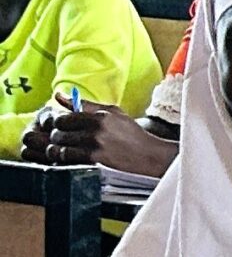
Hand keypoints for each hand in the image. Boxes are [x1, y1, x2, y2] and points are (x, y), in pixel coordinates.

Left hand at [29, 101, 178, 177]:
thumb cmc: (131, 135)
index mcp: (100, 116)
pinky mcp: (95, 160)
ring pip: (59, 146)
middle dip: (57, 135)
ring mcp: (95, 145)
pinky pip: (67, 158)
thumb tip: (58, 96)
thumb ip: (85, 105)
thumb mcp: (113, 113)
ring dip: (58, 148)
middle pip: (58, 130)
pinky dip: (64, 158)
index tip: (62, 127)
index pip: (63, 116)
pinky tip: (72, 158)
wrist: (149, 156)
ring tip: (66, 149)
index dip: (58, 122)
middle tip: (63, 138)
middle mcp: (96, 129)